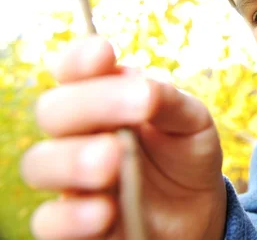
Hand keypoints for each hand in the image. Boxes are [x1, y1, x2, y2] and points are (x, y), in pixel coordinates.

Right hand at [20, 36, 226, 239]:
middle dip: (91, 104)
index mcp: (104, 98)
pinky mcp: (75, 223)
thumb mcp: (192, 122)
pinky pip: (50, 223)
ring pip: (40, 163)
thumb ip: (170, 102)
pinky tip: (105, 211)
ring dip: (74, 159)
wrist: (196, 206)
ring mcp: (73, 178)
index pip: (75, 70)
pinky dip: (73, 217)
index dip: (80, 59)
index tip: (104, 53)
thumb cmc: (187, 153)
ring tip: (113, 160)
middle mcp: (80, 133)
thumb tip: (143, 87)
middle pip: (54, 111)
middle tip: (140, 105)